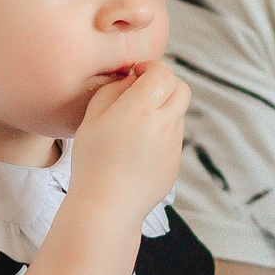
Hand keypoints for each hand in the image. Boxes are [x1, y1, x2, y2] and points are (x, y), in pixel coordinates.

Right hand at [67, 59, 189, 226]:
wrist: (107, 207)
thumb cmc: (92, 162)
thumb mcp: (92, 119)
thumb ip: (113, 91)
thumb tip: (132, 79)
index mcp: (142, 109)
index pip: (163, 72)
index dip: (151, 68)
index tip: (137, 75)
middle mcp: (164, 124)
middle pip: (182, 88)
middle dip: (165, 84)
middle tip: (144, 93)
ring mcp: (174, 145)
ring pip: (178, 114)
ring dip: (163, 110)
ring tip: (135, 128)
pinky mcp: (176, 163)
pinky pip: (174, 138)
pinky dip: (162, 135)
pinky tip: (138, 151)